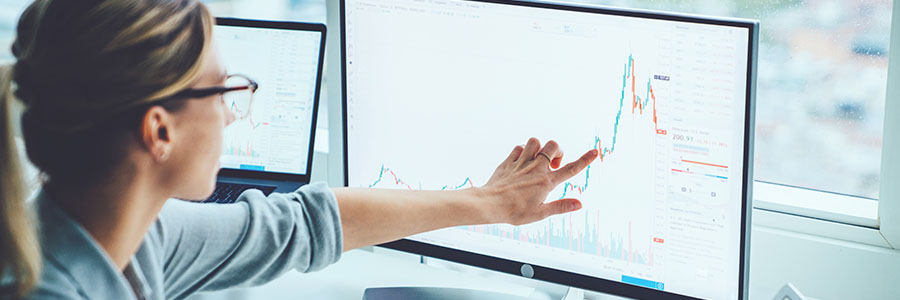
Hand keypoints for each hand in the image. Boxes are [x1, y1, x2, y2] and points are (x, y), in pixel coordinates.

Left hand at [478, 137, 598, 225]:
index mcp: (546, 182)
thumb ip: (560, 207)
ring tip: (537, 160)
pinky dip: (522, 151)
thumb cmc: (514, 212)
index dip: (584, 160)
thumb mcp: (540, 213)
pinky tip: (521, 162)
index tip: (595, 152)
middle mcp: (536, 168)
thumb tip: (579, 204)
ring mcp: (522, 163)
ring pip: (535, 141)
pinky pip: (519, 148)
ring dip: (539, 148)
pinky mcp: (509, 161)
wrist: (489, 204)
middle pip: (553, 145)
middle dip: (557, 150)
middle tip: (553, 164)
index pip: (570, 169)